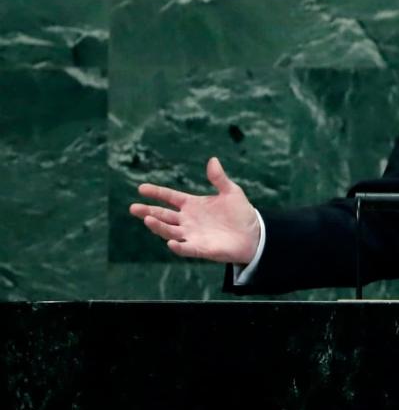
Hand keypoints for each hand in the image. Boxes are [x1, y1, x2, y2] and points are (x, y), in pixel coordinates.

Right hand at [129, 157, 260, 263]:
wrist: (254, 234)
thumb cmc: (241, 213)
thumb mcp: (231, 192)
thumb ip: (219, 178)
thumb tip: (213, 160)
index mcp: (192, 204)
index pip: (170, 197)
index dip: (156, 193)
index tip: (141, 188)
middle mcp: (188, 220)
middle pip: (163, 215)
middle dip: (148, 211)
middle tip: (134, 207)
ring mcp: (192, 235)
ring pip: (170, 231)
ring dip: (159, 226)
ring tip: (147, 219)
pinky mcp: (200, 249)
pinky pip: (186, 248)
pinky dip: (178, 247)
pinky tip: (171, 243)